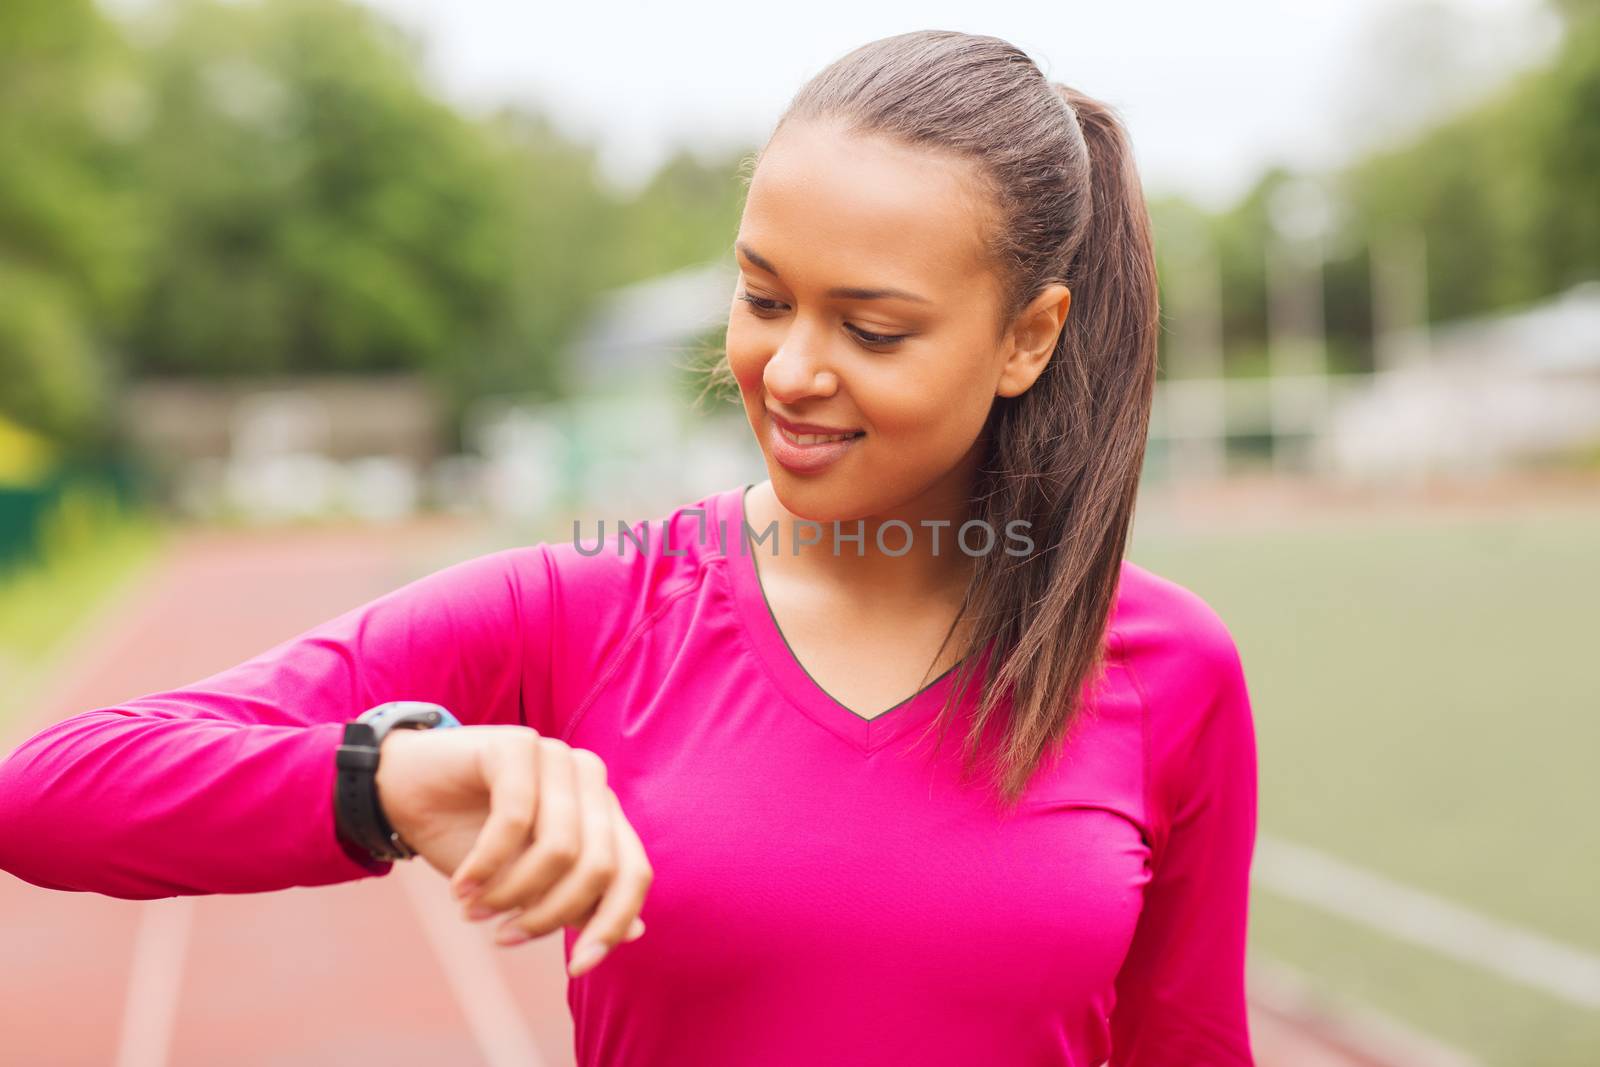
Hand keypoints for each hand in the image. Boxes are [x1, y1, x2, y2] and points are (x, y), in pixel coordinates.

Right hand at [374, 725, 653, 976]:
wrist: (402, 794)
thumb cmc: (468, 839)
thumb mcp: (525, 883)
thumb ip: (578, 901)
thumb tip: (637, 930)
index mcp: (602, 811)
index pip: (633, 873)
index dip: (612, 925)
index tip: (576, 967)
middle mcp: (590, 780)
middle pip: (599, 866)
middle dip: (550, 915)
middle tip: (503, 937)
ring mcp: (558, 756)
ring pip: (561, 847)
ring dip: (512, 892)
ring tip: (473, 911)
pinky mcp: (517, 743)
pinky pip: (515, 818)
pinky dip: (487, 864)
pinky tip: (461, 886)